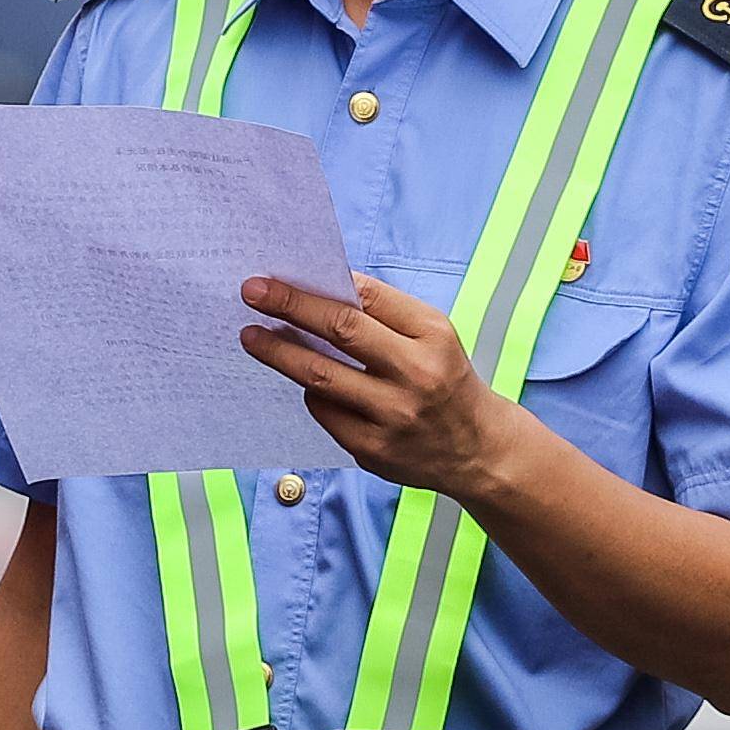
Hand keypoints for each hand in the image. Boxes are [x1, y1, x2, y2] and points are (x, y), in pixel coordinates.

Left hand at [239, 273, 519, 497]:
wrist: (478, 449)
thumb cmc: (443, 379)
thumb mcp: (431, 337)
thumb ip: (383, 314)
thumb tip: (316, 290)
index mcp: (432, 335)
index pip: (367, 298)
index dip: (316, 287)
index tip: (274, 278)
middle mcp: (417, 374)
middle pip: (341, 331)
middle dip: (290, 308)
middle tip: (251, 293)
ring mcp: (394, 416)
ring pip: (321, 377)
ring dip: (279, 353)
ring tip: (252, 337)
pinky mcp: (375, 450)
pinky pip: (325, 413)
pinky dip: (311, 393)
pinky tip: (304, 382)